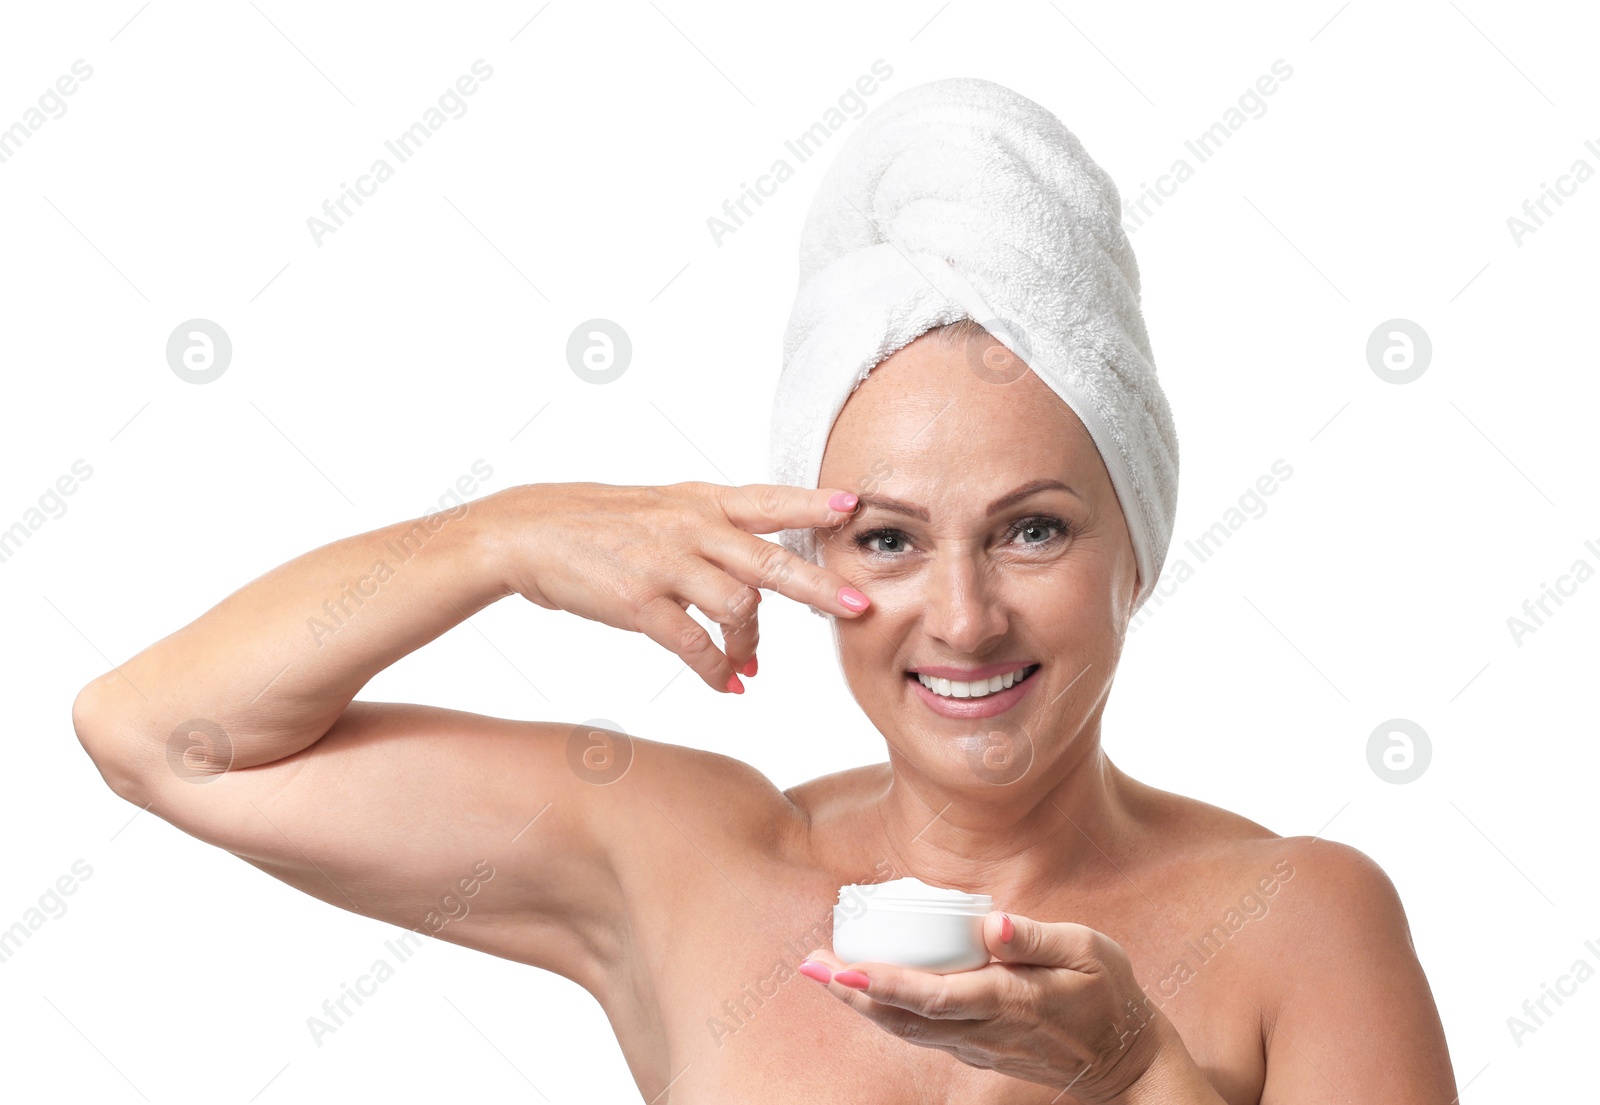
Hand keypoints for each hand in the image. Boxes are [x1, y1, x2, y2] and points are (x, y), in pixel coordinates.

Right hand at [485, 481, 872, 692]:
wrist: (527, 532)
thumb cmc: (598, 522)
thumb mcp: (662, 507)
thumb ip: (712, 528)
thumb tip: (758, 567)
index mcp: (700, 501)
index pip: (768, 500)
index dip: (812, 504)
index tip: (855, 507)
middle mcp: (690, 528)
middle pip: (771, 561)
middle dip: (819, 588)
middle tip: (858, 609)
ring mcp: (666, 565)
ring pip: (739, 608)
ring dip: (753, 646)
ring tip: (751, 665)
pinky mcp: (639, 602)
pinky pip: (694, 645)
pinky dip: (718, 670)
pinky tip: (728, 685)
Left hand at [801, 911, 1182, 1102]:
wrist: (1124, 1059)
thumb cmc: (1107, 992)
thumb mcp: (1088, 950)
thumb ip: (1035, 938)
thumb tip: (990, 924)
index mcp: (1011, 1001)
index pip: (935, 995)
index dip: (885, 983)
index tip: (844, 969)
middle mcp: (986, 1030)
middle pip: (906, 1016)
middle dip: (853, 993)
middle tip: (809, 966)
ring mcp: (979, 1046)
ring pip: (908, 1029)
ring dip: (861, 1004)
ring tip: (822, 974)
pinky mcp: (977, 1050)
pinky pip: (923, 1033)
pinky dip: (887, 1013)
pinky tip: (863, 990)